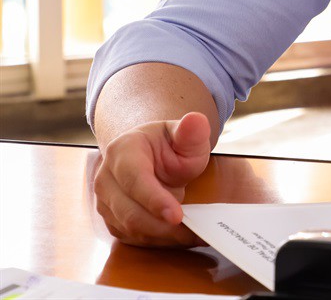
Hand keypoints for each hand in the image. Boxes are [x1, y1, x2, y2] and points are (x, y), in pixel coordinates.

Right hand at [92, 111, 211, 246]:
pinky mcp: (111, 219)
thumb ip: (192, 131)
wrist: (150, 153)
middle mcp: (106, 177)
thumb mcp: (186, 135)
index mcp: (122, 151)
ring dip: (162, 235)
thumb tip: (196, 120)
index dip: (154, 200)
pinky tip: (179, 236)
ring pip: (130, 228)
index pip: (134, 179)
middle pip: (129, 211)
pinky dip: (157, 240)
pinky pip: (132, 237)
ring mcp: (104, 200)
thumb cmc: (169, 145)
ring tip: (192, 234)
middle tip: (193, 231)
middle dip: (162, 225)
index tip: (177, 215)